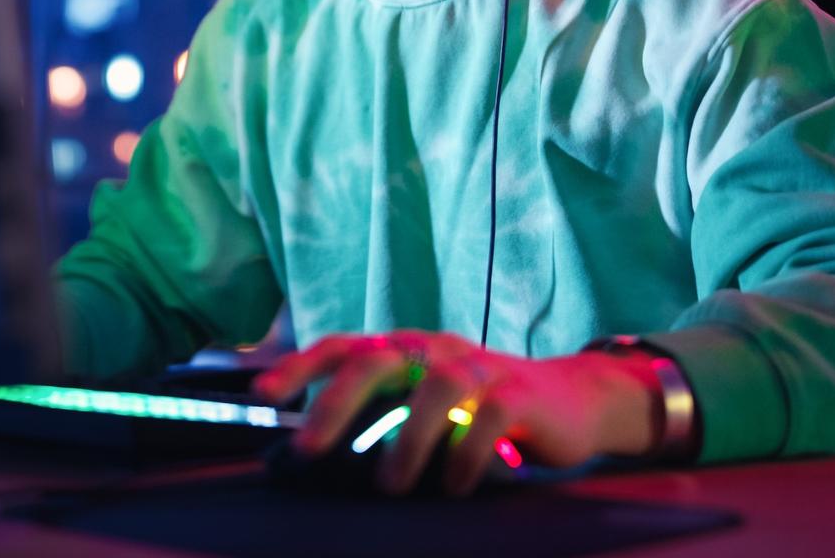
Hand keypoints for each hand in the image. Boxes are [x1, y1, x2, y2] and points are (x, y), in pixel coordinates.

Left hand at [252, 330, 660, 496]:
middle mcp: (438, 349)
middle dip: (337, 404)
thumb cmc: (482, 411)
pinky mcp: (521, 393)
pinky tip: (454, 487)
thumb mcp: (427, 406)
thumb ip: (382, 417)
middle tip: (310, 449)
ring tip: (389, 486)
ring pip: (436, 389)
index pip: (345, 347)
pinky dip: (465, 456)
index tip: (261, 395)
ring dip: (406, 442)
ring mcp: (482, 367)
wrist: (572, 402)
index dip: (301, 366)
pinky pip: (488, 419)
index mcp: (408, 349)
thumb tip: (310, 453)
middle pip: (378, 360)